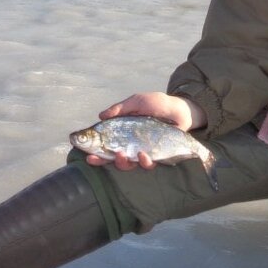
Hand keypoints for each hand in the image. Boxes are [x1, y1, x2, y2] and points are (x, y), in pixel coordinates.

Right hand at [85, 92, 206, 170]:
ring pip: (127, 165)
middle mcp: (130, 144)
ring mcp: (143, 151)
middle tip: (95, 159)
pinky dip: (143, 162)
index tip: (86, 154)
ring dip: (121, 163)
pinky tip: (143, 155)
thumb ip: (120, 108)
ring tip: (122, 155)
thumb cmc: (158, 104)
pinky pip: (147, 165)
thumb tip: (100, 116)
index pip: (104, 144)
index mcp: (122, 132)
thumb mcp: (137, 101)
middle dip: (102, 161)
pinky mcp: (157, 156)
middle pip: (111, 158)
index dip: (95, 152)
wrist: (181, 110)